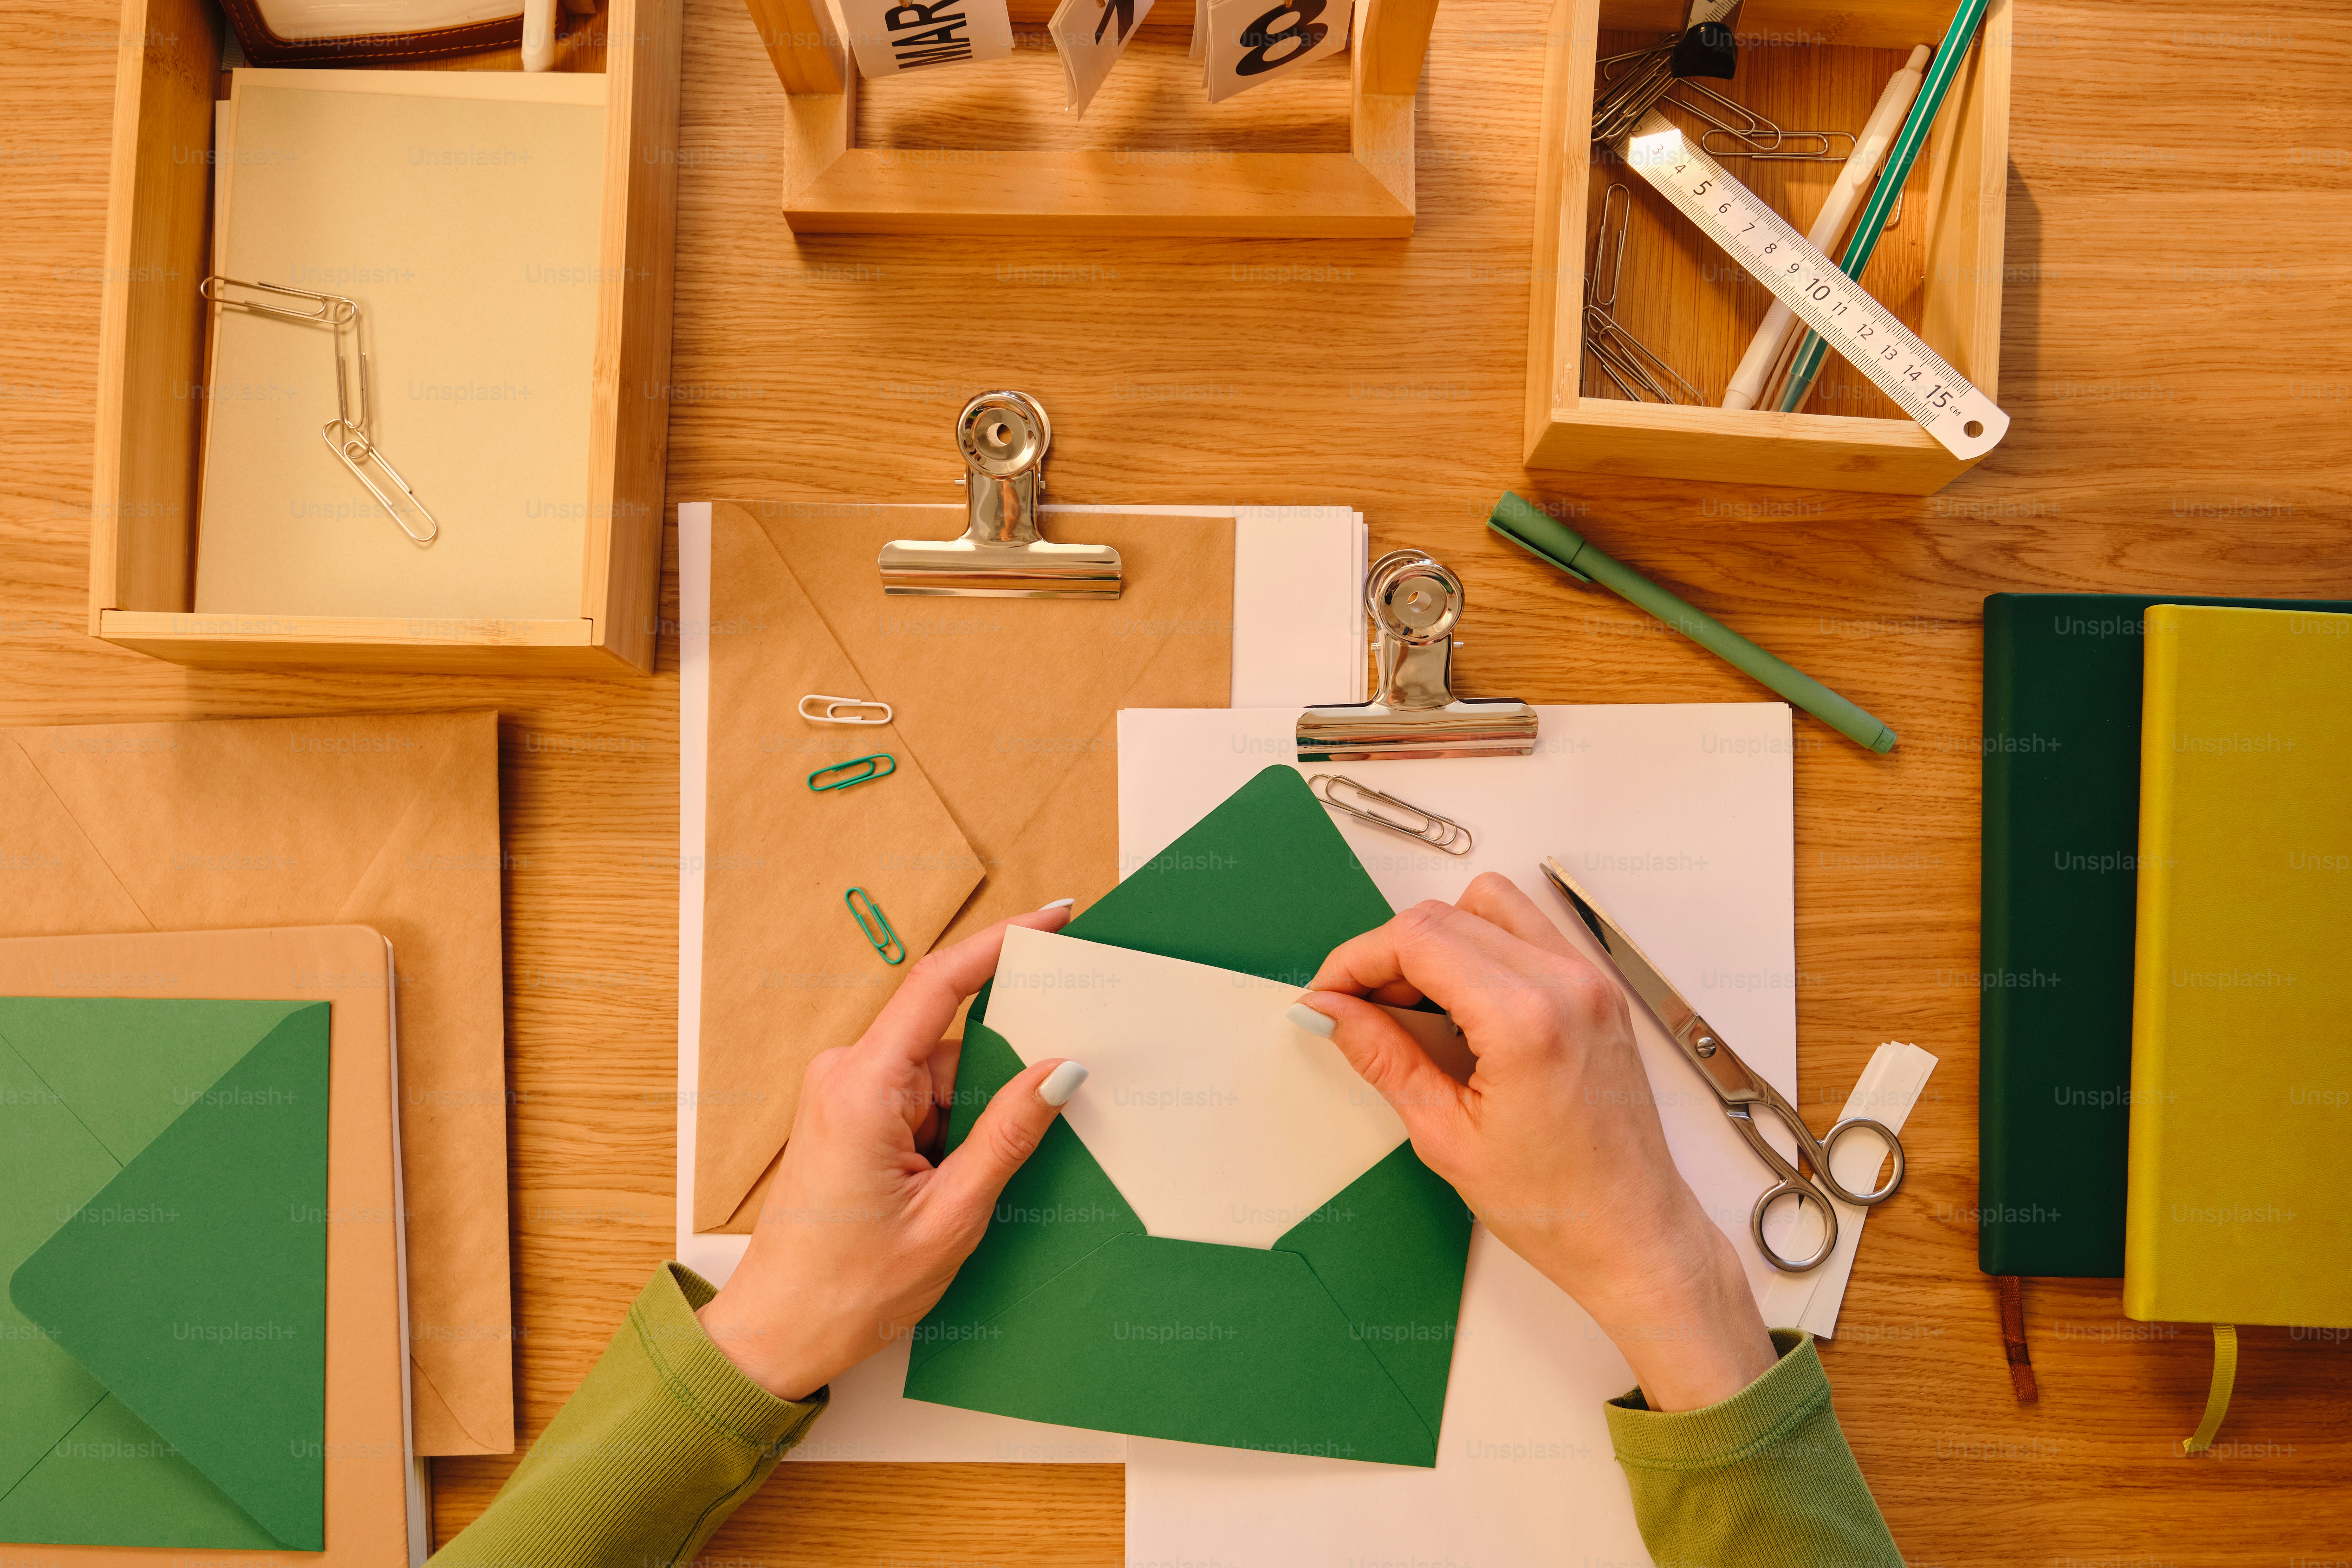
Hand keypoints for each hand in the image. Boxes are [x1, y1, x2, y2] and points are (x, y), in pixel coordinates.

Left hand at [696, 905, 1089, 1401]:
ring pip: (942, 1075)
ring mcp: (844, 1093)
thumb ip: (1008, 1134)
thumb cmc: (849, 1288)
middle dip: (1004, 1072)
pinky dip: (955, 1129)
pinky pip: (921, 1098)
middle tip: (1046, 1110)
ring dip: (976, 1118)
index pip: (940, 983)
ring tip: (973, 1186)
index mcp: (862, 1087)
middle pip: (951, 1039)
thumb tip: (1062, 1068)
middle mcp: (846, 1075)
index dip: (1002, 941)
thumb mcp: (951, 1216)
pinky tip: (962, 1179)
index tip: (1055, 916)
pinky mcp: (850, 1115)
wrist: (776, 1335)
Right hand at [1292, 873, 1774, 1411]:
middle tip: (1359, 1009)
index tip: (1327, 996)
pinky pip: (1527, 932)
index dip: (1356, 960)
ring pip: (1488, 905)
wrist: (1632, 1235)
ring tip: (1414, 1004)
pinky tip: (1462, 1007)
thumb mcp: (1444, 1135)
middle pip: (1445, 915)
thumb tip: (1328, 1009)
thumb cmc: (1552, 1204)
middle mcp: (1565, 983)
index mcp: (1525, 1020)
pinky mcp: (1599, 990)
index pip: (1417, 939)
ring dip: (1438, 939)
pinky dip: (1482, 948)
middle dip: (1387, 953)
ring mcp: (1590, 981)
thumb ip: (1382, 1056)